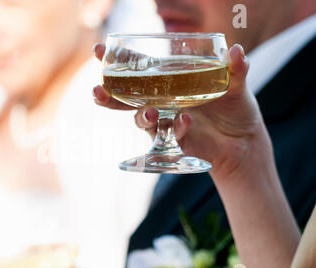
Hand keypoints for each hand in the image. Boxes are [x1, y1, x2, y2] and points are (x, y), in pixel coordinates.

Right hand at [92, 43, 270, 178]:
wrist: (243, 142)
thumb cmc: (235, 108)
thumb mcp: (237, 86)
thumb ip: (236, 69)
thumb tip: (237, 51)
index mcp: (169, 81)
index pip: (137, 67)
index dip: (117, 59)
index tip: (98, 51)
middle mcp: (160, 101)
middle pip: (126, 97)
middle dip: (108, 94)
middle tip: (98, 89)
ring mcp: (164, 122)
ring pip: (139, 119)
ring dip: (140, 115)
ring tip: (150, 112)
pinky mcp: (172, 141)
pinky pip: (164, 135)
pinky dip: (174, 128)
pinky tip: (185, 121)